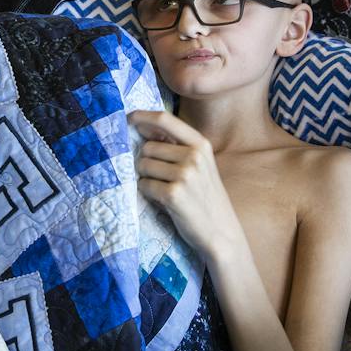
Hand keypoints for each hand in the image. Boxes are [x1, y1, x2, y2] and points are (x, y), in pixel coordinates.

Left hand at [128, 110, 244, 260]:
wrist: (221, 233)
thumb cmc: (205, 198)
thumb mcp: (199, 165)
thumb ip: (176, 146)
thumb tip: (143, 129)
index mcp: (200, 144)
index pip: (164, 119)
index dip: (142, 117)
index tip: (128, 119)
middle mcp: (194, 156)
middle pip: (147, 147)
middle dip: (145, 162)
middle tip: (161, 178)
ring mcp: (185, 175)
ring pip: (142, 166)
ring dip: (146, 178)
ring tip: (165, 190)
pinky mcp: (173, 194)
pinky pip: (143, 185)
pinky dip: (148, 193)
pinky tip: (164, 201)